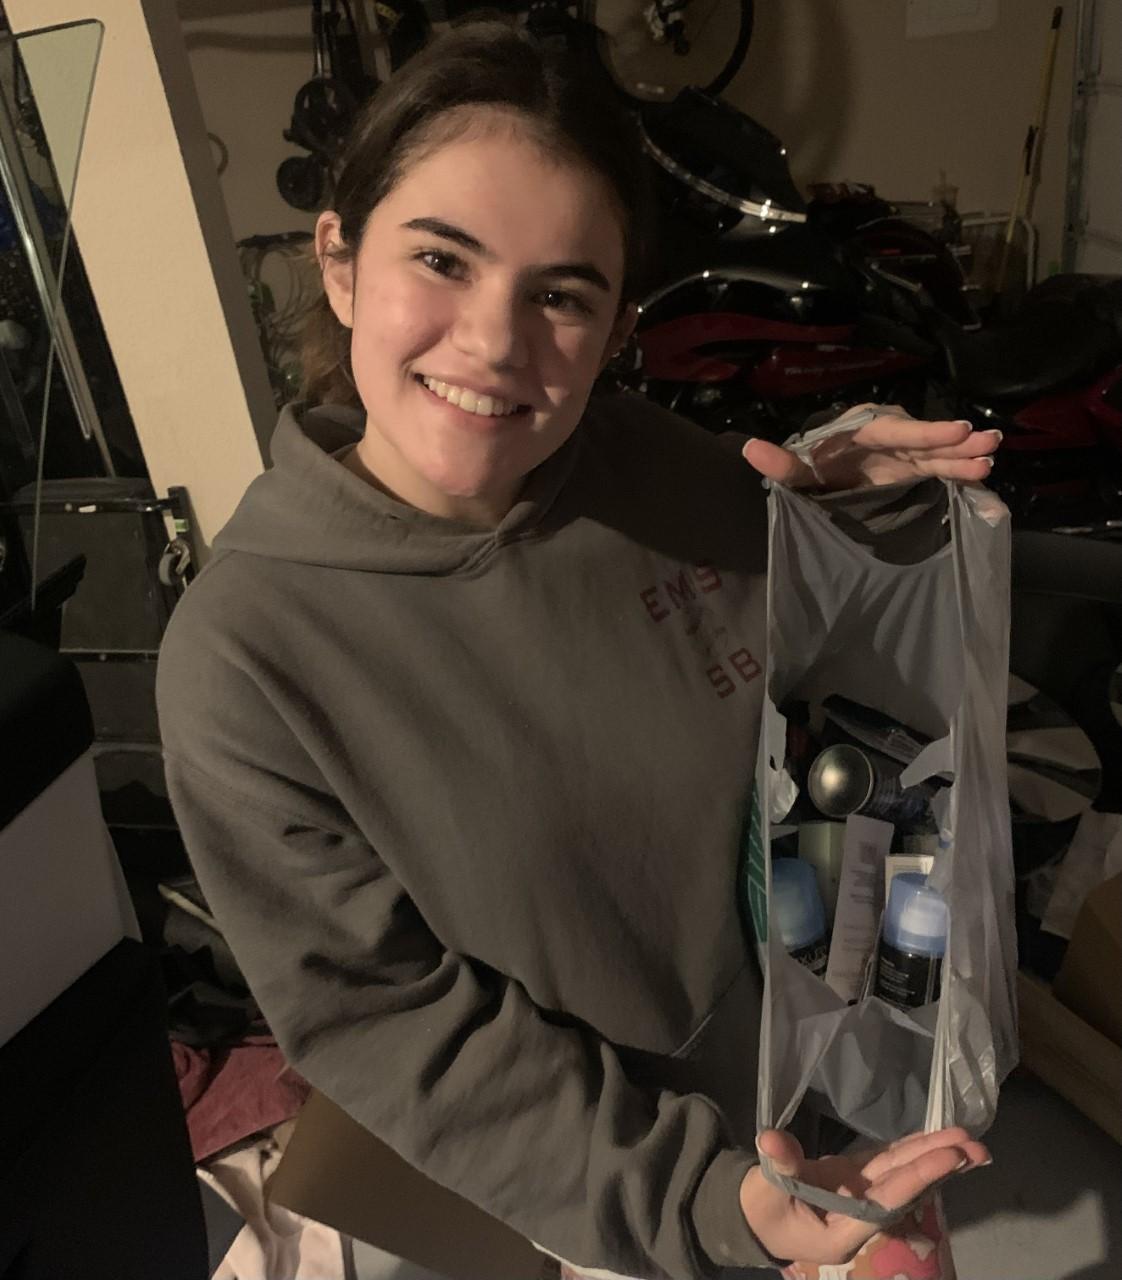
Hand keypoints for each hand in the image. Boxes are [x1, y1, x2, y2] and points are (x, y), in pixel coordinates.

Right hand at [740, 1126, 989, 1265]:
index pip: (887, 1201)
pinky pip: (889, 1163)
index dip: (917, 1177)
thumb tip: (772, 1138)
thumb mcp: (766, 1193)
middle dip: (939, 1167)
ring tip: (970, 1142)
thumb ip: (778, 1166)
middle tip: (977, 1148)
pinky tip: (937, 1141)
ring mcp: (861, 1194)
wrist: (753, 1217)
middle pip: (906, 1189)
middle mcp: (862, 1215)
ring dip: (933, 1156)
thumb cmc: (762, 1211)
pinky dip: (912, 1150)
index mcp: (844, 1230)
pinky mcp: (856, 1177)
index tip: (949, 1157)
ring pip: (903, 1174)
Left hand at [742, 411, 1000, 491]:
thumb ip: (779, 463)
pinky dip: (959, 471)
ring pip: (938, 453)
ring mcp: (905, 455)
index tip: (957, 430)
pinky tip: (983, 474)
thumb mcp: (795, 470)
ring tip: (991, 458)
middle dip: (956, 442)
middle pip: (925, 439)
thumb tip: (750, 449)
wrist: (820, 476)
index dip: (927, 432)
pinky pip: (939, 468)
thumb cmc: (811, 468)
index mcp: (864, 430)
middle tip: (988, 442)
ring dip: (965, 456)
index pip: (897, 430)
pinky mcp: (913, 469)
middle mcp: (890, 437)